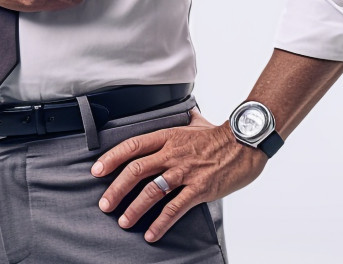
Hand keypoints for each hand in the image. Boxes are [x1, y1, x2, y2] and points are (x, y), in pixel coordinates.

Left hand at [90, 110, 265, 241]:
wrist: (245, 144)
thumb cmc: (219, 134)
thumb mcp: (194, 121)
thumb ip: (181, 119)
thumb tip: (180, 110)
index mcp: (167, 136)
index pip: (132, 146)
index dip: (112, 158)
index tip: (97, 171)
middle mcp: (172, 154)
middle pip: (136, 170)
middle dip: (116, 188)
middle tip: (104, 204)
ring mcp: (185, 172)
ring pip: (152, 191)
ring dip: (134, 208)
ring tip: (123, 222)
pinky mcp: (200, 189)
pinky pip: (175, 208)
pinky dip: (161, 223)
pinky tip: (151, 233)